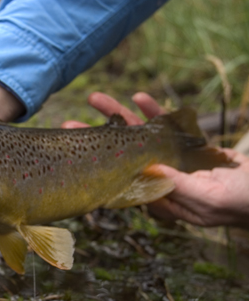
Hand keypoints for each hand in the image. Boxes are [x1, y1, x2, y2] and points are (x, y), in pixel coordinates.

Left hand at [62, 92, 248, 228]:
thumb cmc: (241, 202)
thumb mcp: (209, 198)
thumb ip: (179, 185)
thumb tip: (148, 168)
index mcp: (156, 195)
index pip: (117, 177)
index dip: (94, 162)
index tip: (71, 147)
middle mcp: (156, 176)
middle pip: (119, 154)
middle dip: (95, 136)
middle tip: (69, 122)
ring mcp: (169, 160)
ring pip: (137, 136)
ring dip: (118, 117)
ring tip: (95, 98)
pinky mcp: (185, 146)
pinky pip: (166, 126)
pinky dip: (154, 112)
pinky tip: (139, 97)